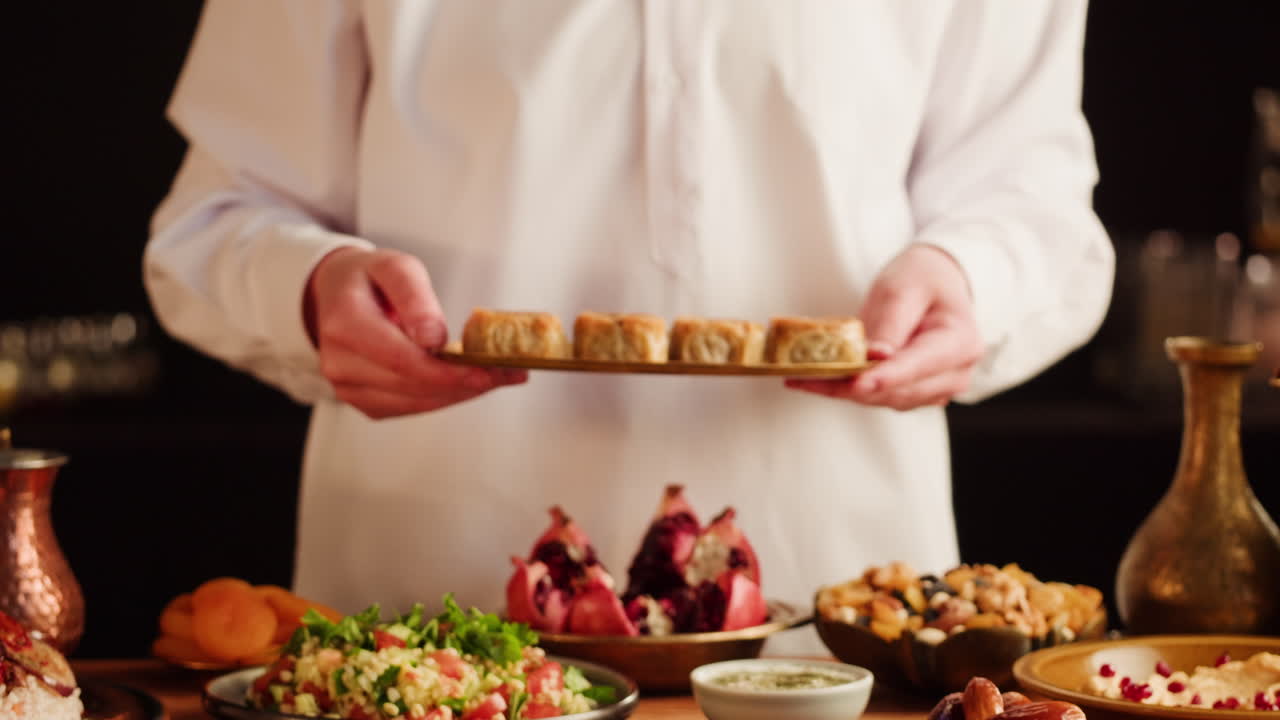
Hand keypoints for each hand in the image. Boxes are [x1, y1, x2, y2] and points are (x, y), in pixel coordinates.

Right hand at [305, 246, 524, 418]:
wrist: (337, 296)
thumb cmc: (369, 279)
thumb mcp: (395, 267)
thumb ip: (414, 297)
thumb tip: (434, 338)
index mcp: (345, 323)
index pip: (401, 359)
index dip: (446, 372)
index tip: (486, 370)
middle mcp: (340, 362)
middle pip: (412, 385)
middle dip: (464, 383)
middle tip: (508, 373)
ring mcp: (347, 387)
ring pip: (415, 402)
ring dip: (460, 393)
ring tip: (498, 377)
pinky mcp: (363, 401)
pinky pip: (410, 407)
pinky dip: (443, 397)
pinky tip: (468, 383)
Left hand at [785, 244, 981, 409]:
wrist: (936, 284)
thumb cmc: (923, 279)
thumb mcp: (904, 287)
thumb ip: (891, 323)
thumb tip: (874, 358)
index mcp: (960, 343)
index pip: (918, 366)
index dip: (885, 377)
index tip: (856, 384)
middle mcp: (954, 374)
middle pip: (897, 390)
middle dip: (849, 386)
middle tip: (803, 377)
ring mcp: (936, 389)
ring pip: (883, 399)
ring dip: (841, 390)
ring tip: (800, 377)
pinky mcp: (914, 394)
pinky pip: (878, 397)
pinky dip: (846, 389)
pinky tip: (814, 379)